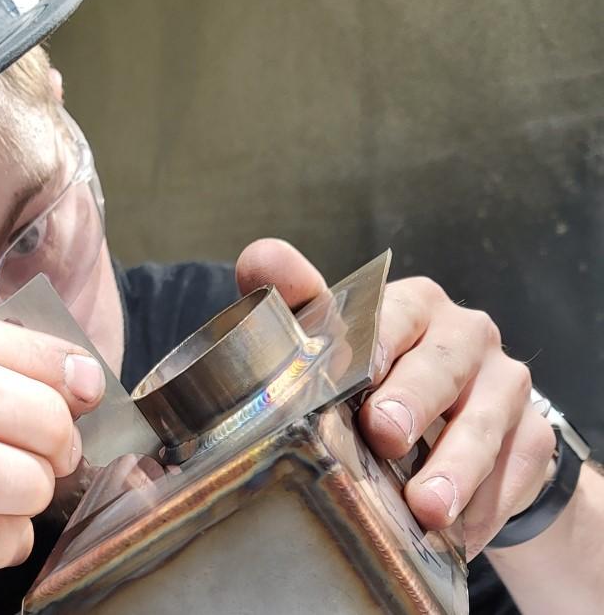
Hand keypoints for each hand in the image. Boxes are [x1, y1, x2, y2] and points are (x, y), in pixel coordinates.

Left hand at [237, 239, 555, 558]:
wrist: (451, 425)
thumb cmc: (376, 377)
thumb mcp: (336, 341)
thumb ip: (299, 303)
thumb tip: (261, 257)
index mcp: (411, 306)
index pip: (391, 313)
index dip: (373, 340)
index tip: (358, 368)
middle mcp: (463, 335)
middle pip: (442, 363)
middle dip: (413, 400)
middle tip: (385, 434)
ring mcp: (503, 383)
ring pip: (484, 421)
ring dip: (455, 467)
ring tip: (427, 507)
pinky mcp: (532, 434)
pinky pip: (513, 471)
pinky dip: (483, 506)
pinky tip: (457, 534)